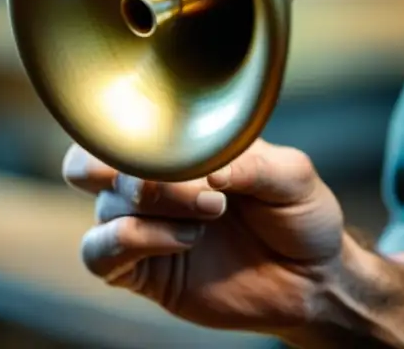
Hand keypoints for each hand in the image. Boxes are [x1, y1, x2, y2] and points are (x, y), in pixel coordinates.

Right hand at [62, 138, 344, 332]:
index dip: (143, 129)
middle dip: (132, 166)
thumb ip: (256, 165)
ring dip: (158, 203)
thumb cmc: (300, 216)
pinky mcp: (141, 269)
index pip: (130, 124)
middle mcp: (156, 181)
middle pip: (92, 160)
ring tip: (215, 210)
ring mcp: (146, 224)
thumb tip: (212, 170)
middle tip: (190, 177)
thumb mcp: (294, 177)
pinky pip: (98, 253)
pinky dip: (132, 240)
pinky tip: (185, 239)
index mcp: (185, 146)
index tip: (188, 144)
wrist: (311, 278)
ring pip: (105, 204)